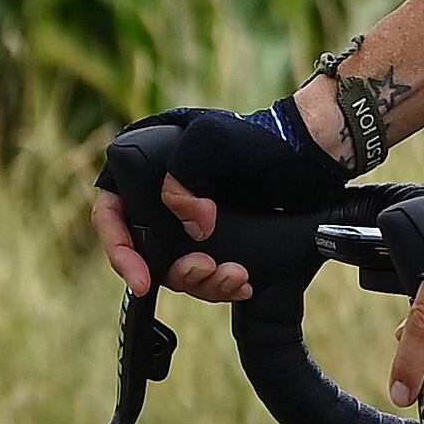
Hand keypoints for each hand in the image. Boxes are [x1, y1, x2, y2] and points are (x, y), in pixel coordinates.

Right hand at [91, 98, 346, 306]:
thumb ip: (184, 173)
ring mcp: (190, 224)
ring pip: (179, 269)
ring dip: (204, 282)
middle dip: (176, 271)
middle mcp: (164, 201)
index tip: (141, 279)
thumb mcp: (213, 141)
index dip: (119, 250)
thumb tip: (190, 223)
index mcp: (147, 169)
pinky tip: (242, 282)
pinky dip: (222, 285)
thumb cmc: (262, 139)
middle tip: (207, 268)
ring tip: (235, 276)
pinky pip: (208, 275)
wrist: (312, 159)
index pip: (111, 213)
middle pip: (146, 252)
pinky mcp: (218, 243)